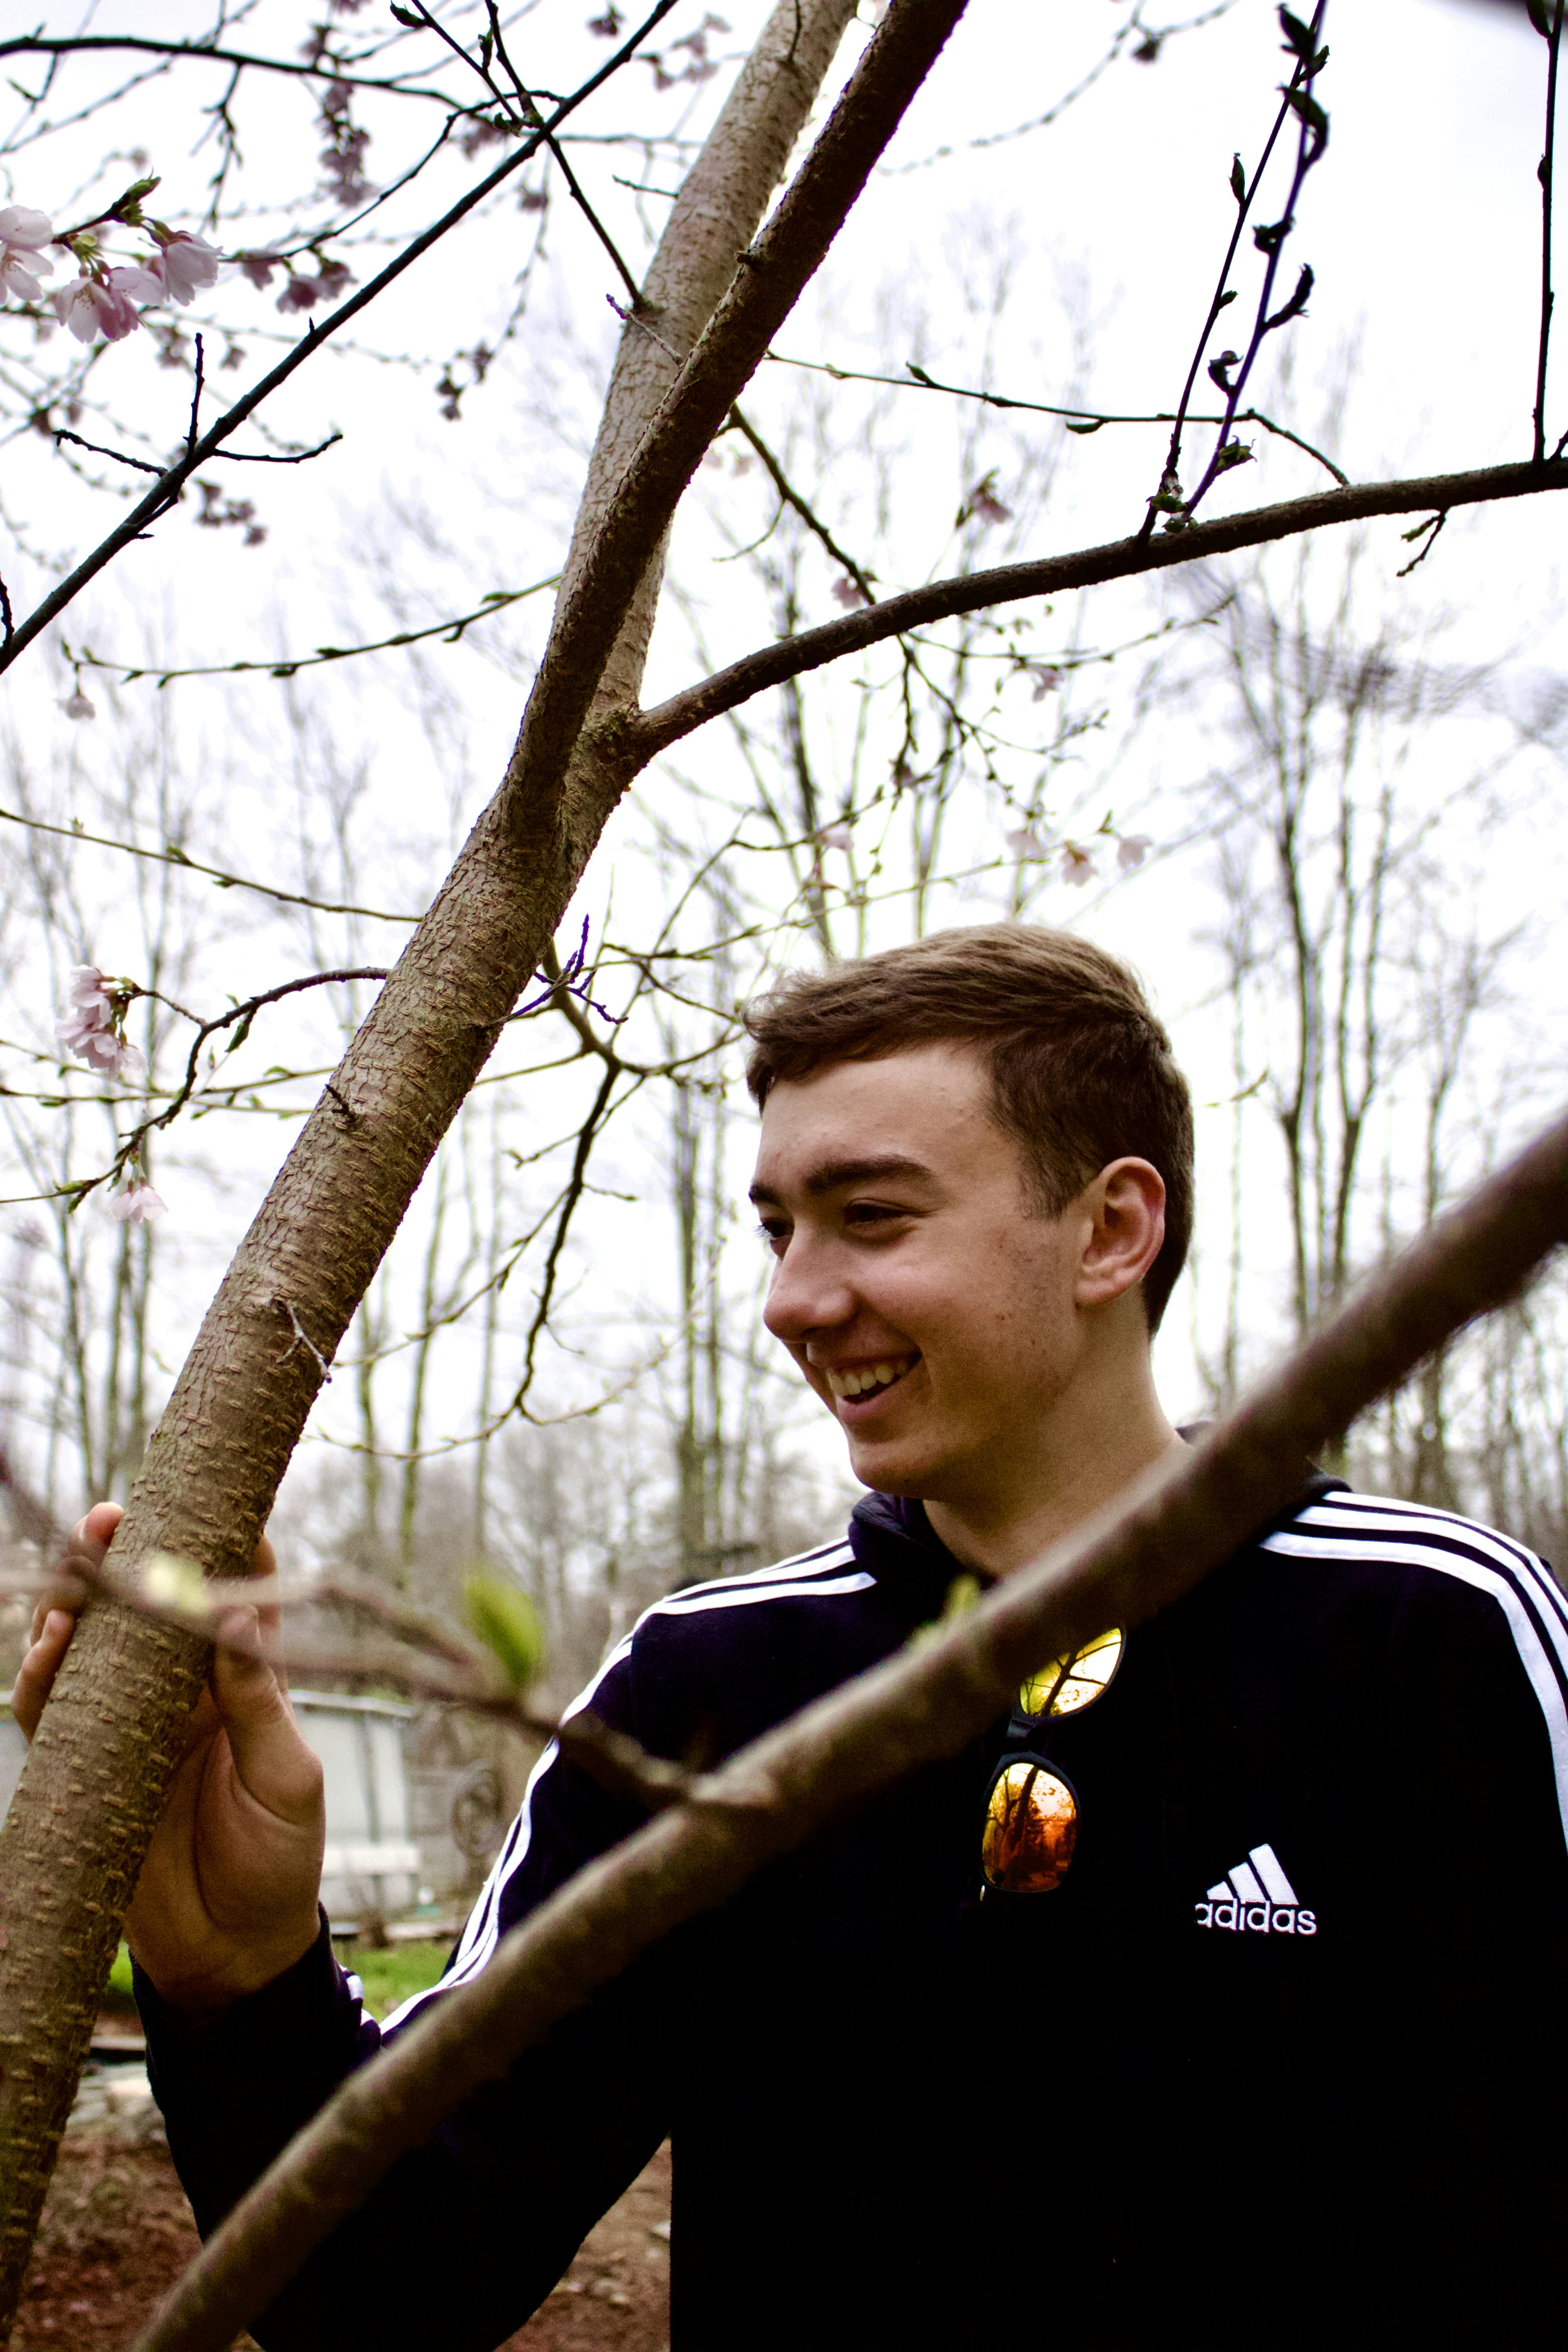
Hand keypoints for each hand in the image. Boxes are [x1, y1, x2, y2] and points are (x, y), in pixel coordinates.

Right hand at [12, 1502, 324, 2010]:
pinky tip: (44, 1649)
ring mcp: (132, 1727)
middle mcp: (184, 1693)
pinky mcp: (91, 1767)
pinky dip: (43, 1677)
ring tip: (71, 1578)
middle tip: (107, 1520)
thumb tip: (234, 1619)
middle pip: (147, 1607)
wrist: (235, 1954)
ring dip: (76, 1608)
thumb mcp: (286, 1779)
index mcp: (242, 1682)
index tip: (202, 1498)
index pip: (232, 1594)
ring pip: (92, 1648)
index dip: (218, 1543)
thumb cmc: (279, 1861)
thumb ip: (257, 1702)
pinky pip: (55, 1712)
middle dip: (124, 1559)